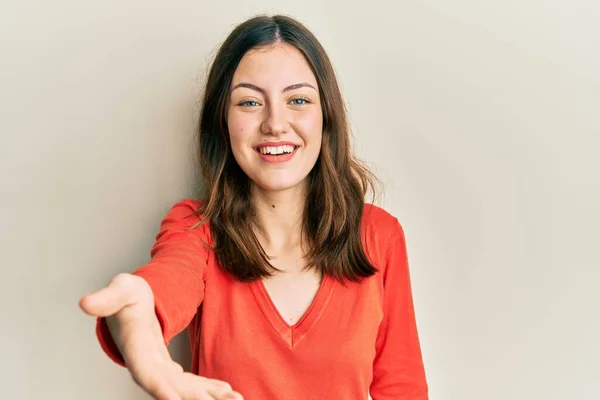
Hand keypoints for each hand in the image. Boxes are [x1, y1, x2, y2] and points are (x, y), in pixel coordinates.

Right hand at [80, 273, 242, 399]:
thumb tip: (85, 303)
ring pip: (183, 389)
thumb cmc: (128, 294)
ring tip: (235, 399)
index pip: (145, 372)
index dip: (159, 387)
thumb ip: (107, 298)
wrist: (132, 301)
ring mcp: (158, 367)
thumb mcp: (121, 289)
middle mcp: (146, 363)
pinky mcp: (167, 366)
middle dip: (194, 398)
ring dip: (208, 396)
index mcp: (135, 346)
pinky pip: (188, 382)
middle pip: (170, 388)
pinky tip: (226, 391)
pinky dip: (207, 388)